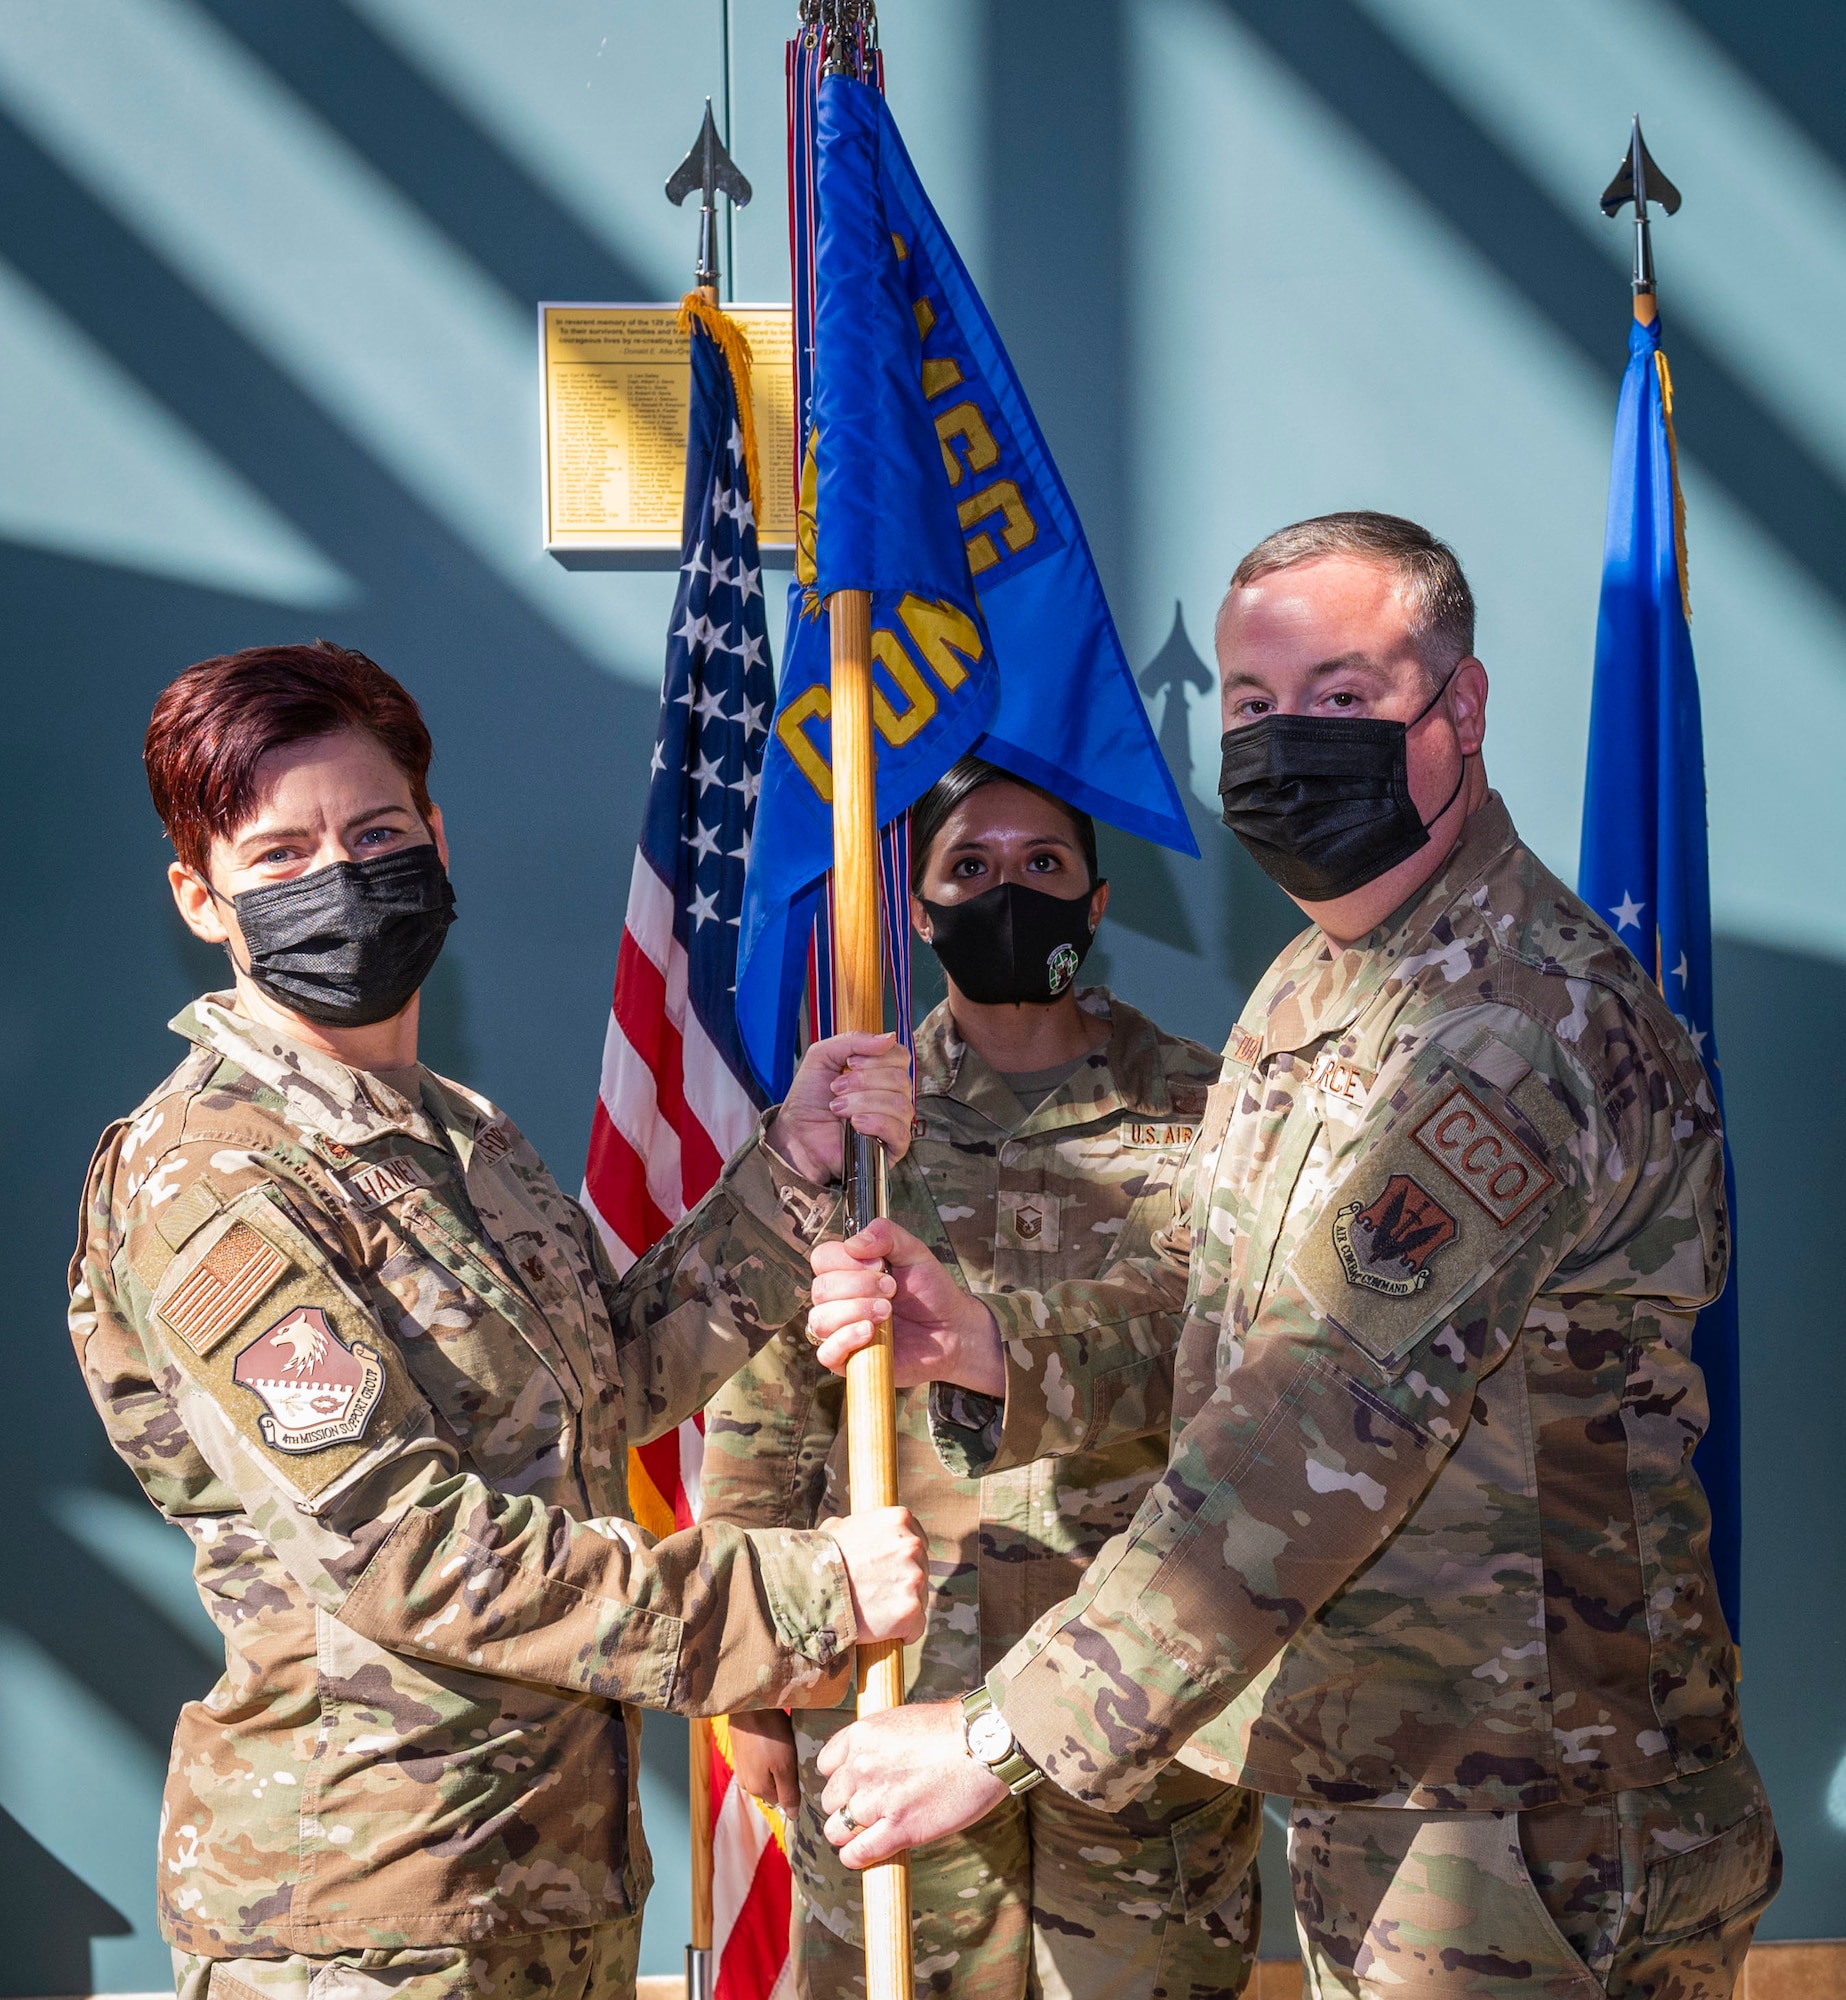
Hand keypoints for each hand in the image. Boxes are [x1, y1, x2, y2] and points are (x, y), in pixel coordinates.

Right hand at [728, 1708, 799, 1812]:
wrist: (748, 1704)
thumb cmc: (769, 1735)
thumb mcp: (784, 1766)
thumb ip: (788, 1793)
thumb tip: (793, 1817)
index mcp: (757, 1790)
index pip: (782, 1800)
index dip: (794, 1786)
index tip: (801, 1768)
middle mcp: (746, 1783)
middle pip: (774, 1788)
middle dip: (785, 1776)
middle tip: (794, 1755)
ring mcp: (741, 1767)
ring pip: (766, 1774)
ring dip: (777, 1764)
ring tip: (784, 1745)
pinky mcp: (740, 1752)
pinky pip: (759, 1762)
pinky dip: (768, 1754)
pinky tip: (773, 1739)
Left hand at [771, 1032, 913, 1183]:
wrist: (795, 1133)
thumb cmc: (809, 1098)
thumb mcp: (822, 1056)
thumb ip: (852, 1040)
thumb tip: (889, 1038)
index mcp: (881, 1073)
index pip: (900, 1057)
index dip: (876, 1058)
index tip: (849, 1063)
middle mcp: (892, 1096)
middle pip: (899, 1079)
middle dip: (863, 1082)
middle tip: (836, 1089)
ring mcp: (894, 1122)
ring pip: (899, 1104)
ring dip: (863, 1103)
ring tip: (838, 1109)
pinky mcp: (891, 1147)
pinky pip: (900, 1132)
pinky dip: (876, 1123)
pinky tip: (855, 1125)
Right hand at [808, 1218, 1004, 1395]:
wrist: (951, 1329)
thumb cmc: (930, 1292)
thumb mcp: (914, 1253)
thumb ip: (887, 1235)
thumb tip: (853, 1243)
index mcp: (847, 1271)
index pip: (822, 1258)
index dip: (846, 1260)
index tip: (879, 1265)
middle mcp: (838, 1300)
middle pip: (821, 1288)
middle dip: (860, 1287)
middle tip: (892, 1290)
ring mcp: (840, 1331)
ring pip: (821, 1319)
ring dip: (856, 1311)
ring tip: (887, 1313)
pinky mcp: (847, 1360)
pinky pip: (826, 1353)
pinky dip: (844, 1340)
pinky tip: (869, 1332)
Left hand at [816, 1701, 1005, 1866]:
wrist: (983, 1745)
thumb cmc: (952, 1730)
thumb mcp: (902, 1721)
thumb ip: (878, 1743)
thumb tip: (871, 1762)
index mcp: (861, 1734)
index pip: (826, 1765)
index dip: (841, 1777)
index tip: (854, 1784)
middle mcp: (861, 1766)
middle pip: (830, 1799)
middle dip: (845, 1806)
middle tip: (866, 1810)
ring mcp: (877, 1799)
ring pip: (837, 1829)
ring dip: (849, 1834)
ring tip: (864, 1835)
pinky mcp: (898, 1828)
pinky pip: (858, 1853)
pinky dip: (856, 1857)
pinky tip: (862, 1856)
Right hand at [823, 1507, 927, 1644]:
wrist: (809, 1590)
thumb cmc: (819, 1559)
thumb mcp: (838, 1528)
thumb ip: (860, 1527)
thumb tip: (861, 1531)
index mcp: (899, 1519)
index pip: (917, 1540)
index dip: (900, 1559)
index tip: (887, 1570)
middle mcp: (912, 1545)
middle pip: (921, 1569)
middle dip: (902, 1582)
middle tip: (875, 1592)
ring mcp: (914, 1578)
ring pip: (919, 1597)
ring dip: (902, 1605)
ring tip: (873, 1610)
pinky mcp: (911, 1609)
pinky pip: (916, 1626)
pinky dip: (903, 1632)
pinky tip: (881, 1629)